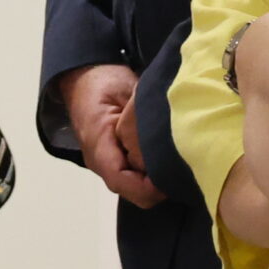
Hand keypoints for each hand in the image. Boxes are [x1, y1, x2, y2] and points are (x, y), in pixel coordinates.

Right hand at [60, 63, 164, 207]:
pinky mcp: (112, 160)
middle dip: (157, 187)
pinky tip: (166, 160)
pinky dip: (150, 174)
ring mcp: (103, 162)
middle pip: (130, 191)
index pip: (119, 178)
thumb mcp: (129, 91)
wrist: (84, 77)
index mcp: (97, 141)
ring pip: (132, 188)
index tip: (174, 176)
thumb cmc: (105, 81)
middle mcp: (97, 159)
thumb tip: (167, 142)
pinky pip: (132, 178)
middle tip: (185, 170)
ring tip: (177, 164)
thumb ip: (144, 118)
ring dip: (155, 182)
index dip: (148, 187)